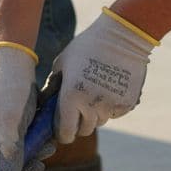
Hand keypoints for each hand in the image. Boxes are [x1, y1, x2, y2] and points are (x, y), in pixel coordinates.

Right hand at [0, 47, 53, 170]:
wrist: (15, 58)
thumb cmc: (8, 88)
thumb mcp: (9, 122)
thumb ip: (8, 152)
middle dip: (19, 170)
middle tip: (39, 166)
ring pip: (11, 156)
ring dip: (30, 157)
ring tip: (48, 149)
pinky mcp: (7, 123)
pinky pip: (19, 143)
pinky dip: (33, 145)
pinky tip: (47, 140)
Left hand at [50, 9, 157, 142]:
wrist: (123, 36)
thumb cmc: (87, 46)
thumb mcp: (62, 63)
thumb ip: (52, 87)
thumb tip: (44, 105)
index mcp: (71, 97)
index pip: (65, 132)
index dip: (63, 134)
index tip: (63, 129)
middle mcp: (91, 106)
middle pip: (84, 130)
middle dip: (79, 123)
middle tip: (78, 110)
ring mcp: (111, 106)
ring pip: (99, 122)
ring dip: (94, 115)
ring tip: (94, 94)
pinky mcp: (126, 104)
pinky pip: (114, 114)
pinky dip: (110, 107)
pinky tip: (108, 89)